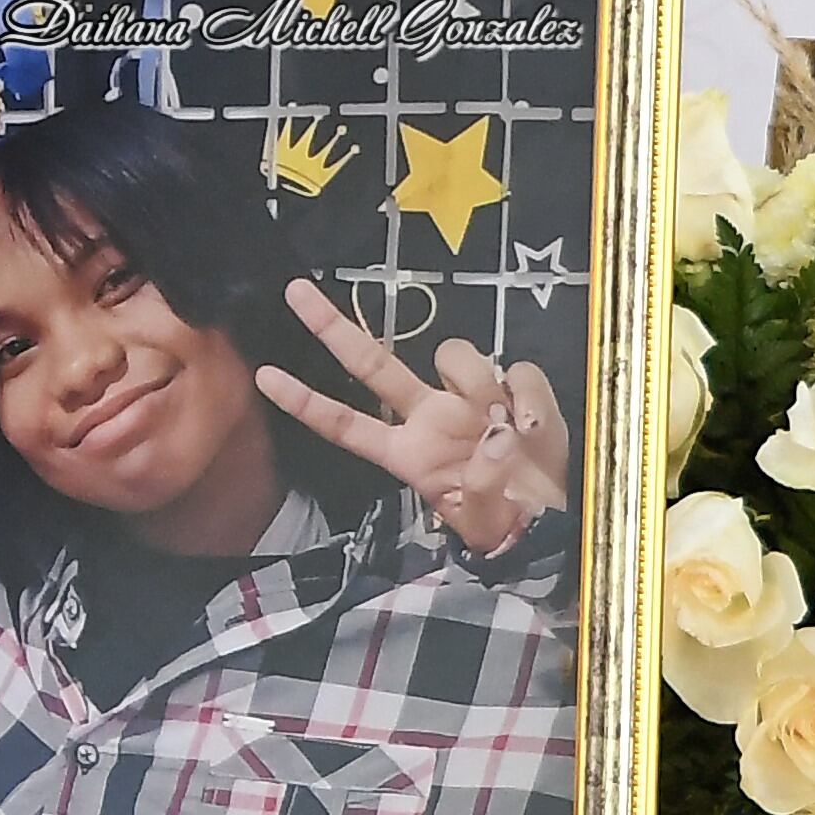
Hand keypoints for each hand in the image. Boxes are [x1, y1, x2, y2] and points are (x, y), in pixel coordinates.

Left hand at [255, 277, 569, 557]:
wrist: (552, 518)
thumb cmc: (505, 522)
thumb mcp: (482, 523)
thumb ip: (482, 488)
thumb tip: (494, 438)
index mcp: (408, 452)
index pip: (345, 424)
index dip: (305, 403)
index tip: (262, 377)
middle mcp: (429, 416)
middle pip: (371, 363)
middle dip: (331, 327)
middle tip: (293, 291)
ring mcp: (468, 398)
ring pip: (453, 353)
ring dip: (477, 382)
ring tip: (508, 429)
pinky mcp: (512, 389)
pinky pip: (517, 371)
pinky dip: (528, 395)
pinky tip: (532, 425)